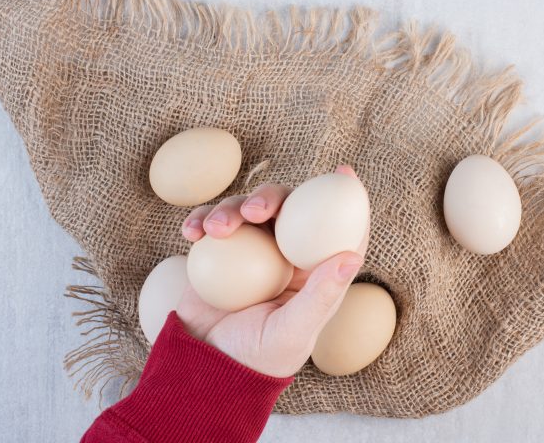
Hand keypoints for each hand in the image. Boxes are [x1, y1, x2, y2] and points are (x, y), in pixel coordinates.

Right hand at [175, 165, 369, 377]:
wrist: (204, 370)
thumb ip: (321, 295)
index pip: (336, 231)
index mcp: (313, 273)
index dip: (345, 200)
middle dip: (271, 197)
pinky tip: (191, 231)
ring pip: (246, 211)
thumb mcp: (293, 332)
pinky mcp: (219, 254)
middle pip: (287, 210)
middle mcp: (285, 257)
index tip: (344, 172)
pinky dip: (201, 220)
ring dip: (229, 208)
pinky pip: (213, 224)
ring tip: (213, 230)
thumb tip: (352, 255)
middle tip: (253, 208)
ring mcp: (251, 253)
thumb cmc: (256, 358)